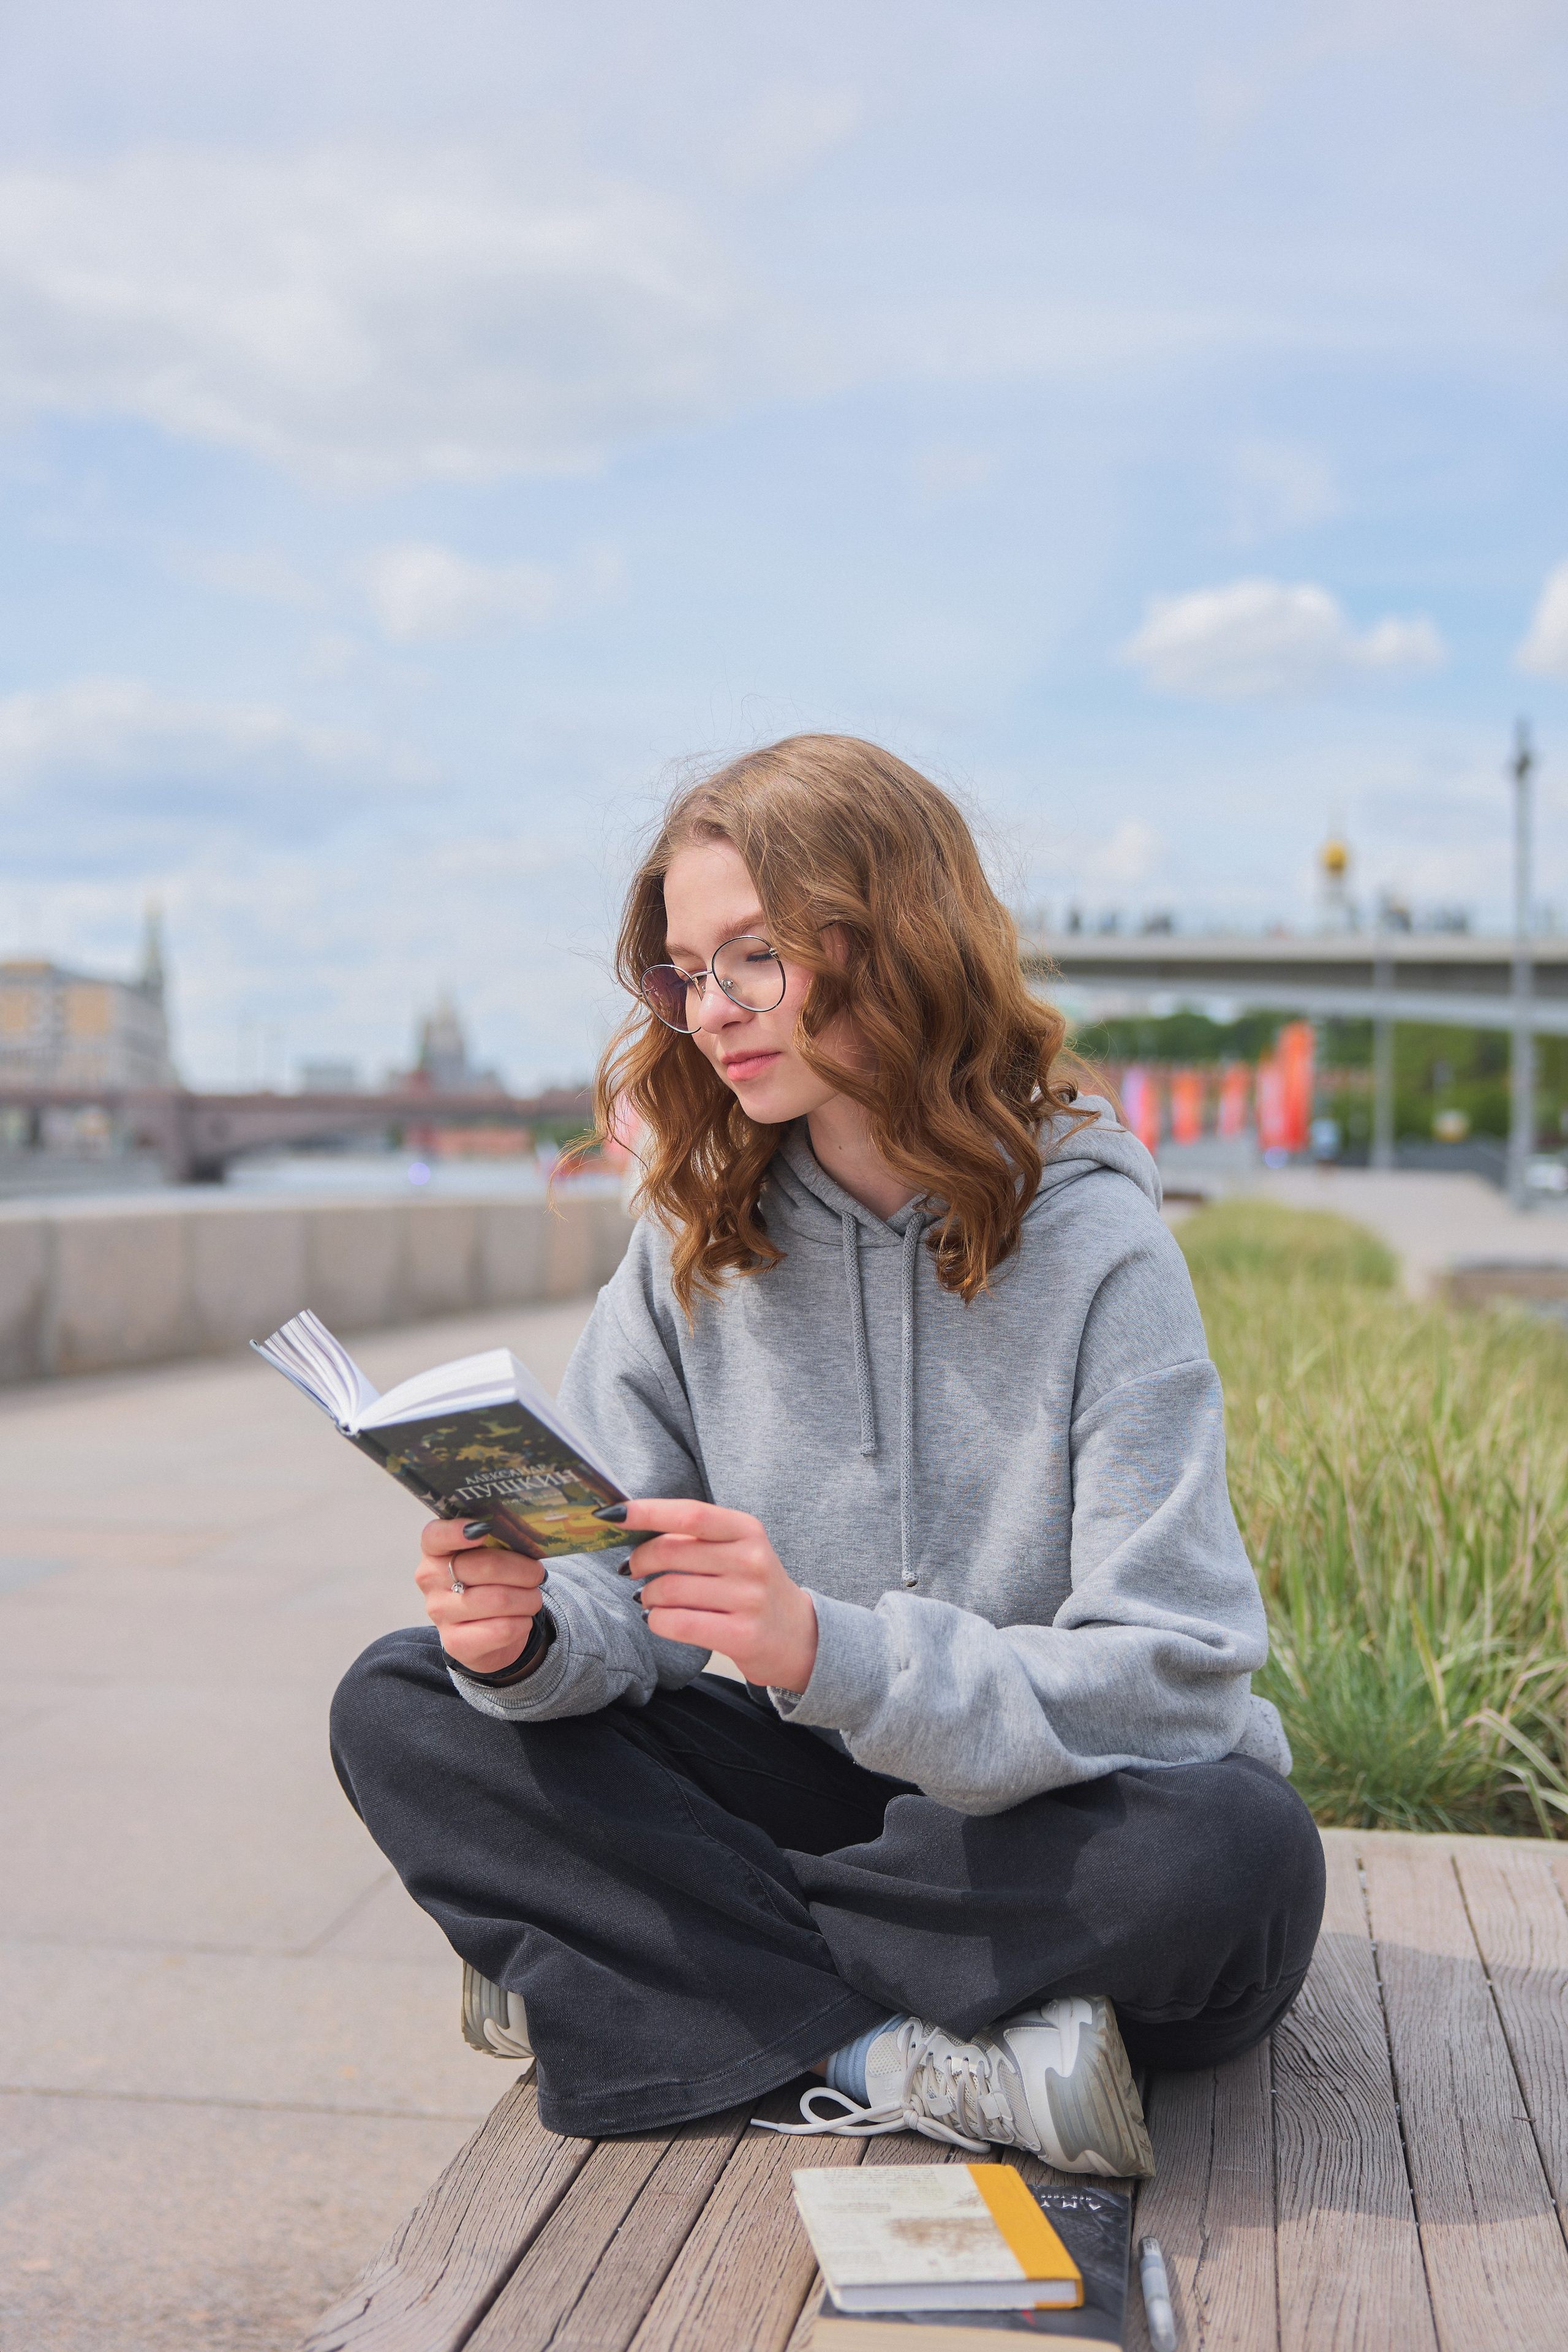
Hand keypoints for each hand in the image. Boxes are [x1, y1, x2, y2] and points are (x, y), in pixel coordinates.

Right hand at [416, 1519, 546, 1674]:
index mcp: (435, 1550)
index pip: (435, 1535)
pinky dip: (523, 1623)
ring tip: (532, 1598)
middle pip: (485, 1566)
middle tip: (538, 1574)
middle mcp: (431, 1579)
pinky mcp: (455, 1643)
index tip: (485, 1530)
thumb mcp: (490, 1557)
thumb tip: (526, 1537)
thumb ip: (499, 1541)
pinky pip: (502, 1629)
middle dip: (524, 1570)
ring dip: (529, 1598)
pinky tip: (522, 1620)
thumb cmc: (489, 1583)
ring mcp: (440, 1612)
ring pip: (499, 1599)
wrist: (484, 1633)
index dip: (457, 1531)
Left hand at [622, 1500, 818, 1690]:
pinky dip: (657, 1622)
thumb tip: (632, 1526)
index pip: (690, 1513)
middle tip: (631, 1569)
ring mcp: (748, 1599)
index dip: (647, 1511)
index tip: (613, 1513)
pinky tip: (660, 1620)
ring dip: (647, 1596)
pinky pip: (676, 1624)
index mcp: (747, 1530)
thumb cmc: (753, 1587)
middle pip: (671, 1553)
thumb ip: (696, 1536)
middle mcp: (751, 1560)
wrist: (798, 1637)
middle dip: (639, 1560)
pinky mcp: (742, 1636)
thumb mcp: (737, 1549)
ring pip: (668, 1591)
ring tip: (651, 1599)